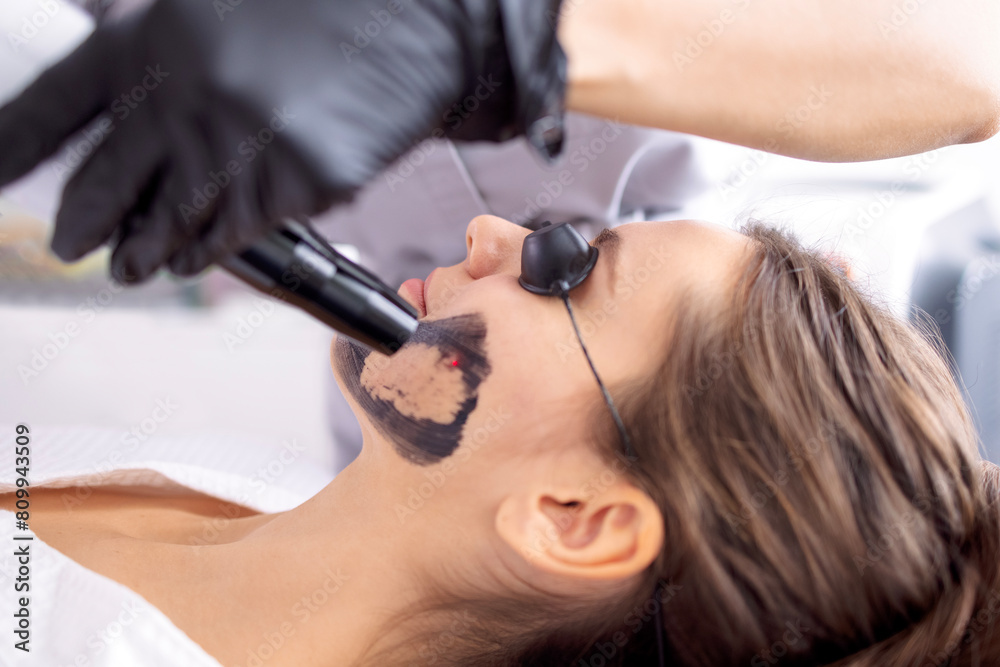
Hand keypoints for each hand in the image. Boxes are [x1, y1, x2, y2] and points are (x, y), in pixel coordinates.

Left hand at [0, 0, 565, 282]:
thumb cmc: (325, 11)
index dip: (15, 147)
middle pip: (103, 183)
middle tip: (71, 246)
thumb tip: (132, 130)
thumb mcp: (217, 13)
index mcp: (152, 36)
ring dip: (144, 253)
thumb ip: (166, 65)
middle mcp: (186, 91)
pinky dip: (209, 255)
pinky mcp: (298, 183)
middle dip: (82, 224)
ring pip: (169, 224)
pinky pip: (237, 237)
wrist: (421, 18)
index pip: (54, 104)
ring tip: (134, 267)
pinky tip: (196, 259)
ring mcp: (243, 142)